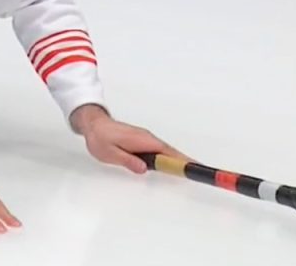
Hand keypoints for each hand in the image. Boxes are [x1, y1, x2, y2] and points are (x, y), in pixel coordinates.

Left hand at [70, 104, 192, 173]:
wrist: (94, 124)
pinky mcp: (143, 141)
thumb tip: (143, 168)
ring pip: (166, 151)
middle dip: (185, 161)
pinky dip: (168, 157)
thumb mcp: (110, 153)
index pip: (167, 152)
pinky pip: (160, 150)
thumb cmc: (101, 138)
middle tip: (200, 171)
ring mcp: (146, 139)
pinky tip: (171, 165)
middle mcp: (148, 138)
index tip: (195, 166)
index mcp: (142, 141)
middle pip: (171, 152)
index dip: (182, 160)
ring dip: (178, 160)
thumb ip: (127, 160)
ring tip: (191, 170)